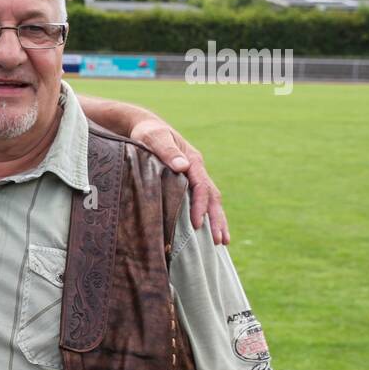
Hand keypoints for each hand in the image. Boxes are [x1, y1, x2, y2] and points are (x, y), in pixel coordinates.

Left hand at [128, 118, 229, 245]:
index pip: (201, 186)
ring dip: (217, 220)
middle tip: (219, 241)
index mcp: (192, 160)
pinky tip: (208, 230)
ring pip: (211, 200)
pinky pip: (202, 200)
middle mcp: (197, 169)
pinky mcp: (188, 182)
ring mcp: (194, 176)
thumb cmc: (147, 133)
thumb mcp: (154, 138)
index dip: (200, 205)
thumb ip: (166, 150)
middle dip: (217, 219)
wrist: (146, 127)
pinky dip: (208, 215)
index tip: (197, 224)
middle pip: (212, 197)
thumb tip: (182, 166)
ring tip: (222, 242)